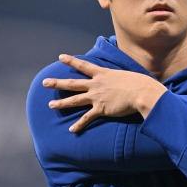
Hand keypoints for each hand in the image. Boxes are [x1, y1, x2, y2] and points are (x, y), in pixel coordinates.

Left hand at [43, 54, 166, 132]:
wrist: (141, 92)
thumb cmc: (139, 83)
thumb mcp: (126, 75)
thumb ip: (119, 77)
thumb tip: (124, 79)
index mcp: (103, 74)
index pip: (83, 65)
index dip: (71, 60)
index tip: (61, 56)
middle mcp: (96, 84)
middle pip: (72, 83)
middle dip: (57, 83)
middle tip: (45, 82)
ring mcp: (97, 97)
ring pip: (75, 100)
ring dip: (62, 104)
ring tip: (51, 106)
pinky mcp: (101, 109)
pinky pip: (87, 118)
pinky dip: (79, 125)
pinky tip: (71, 130)